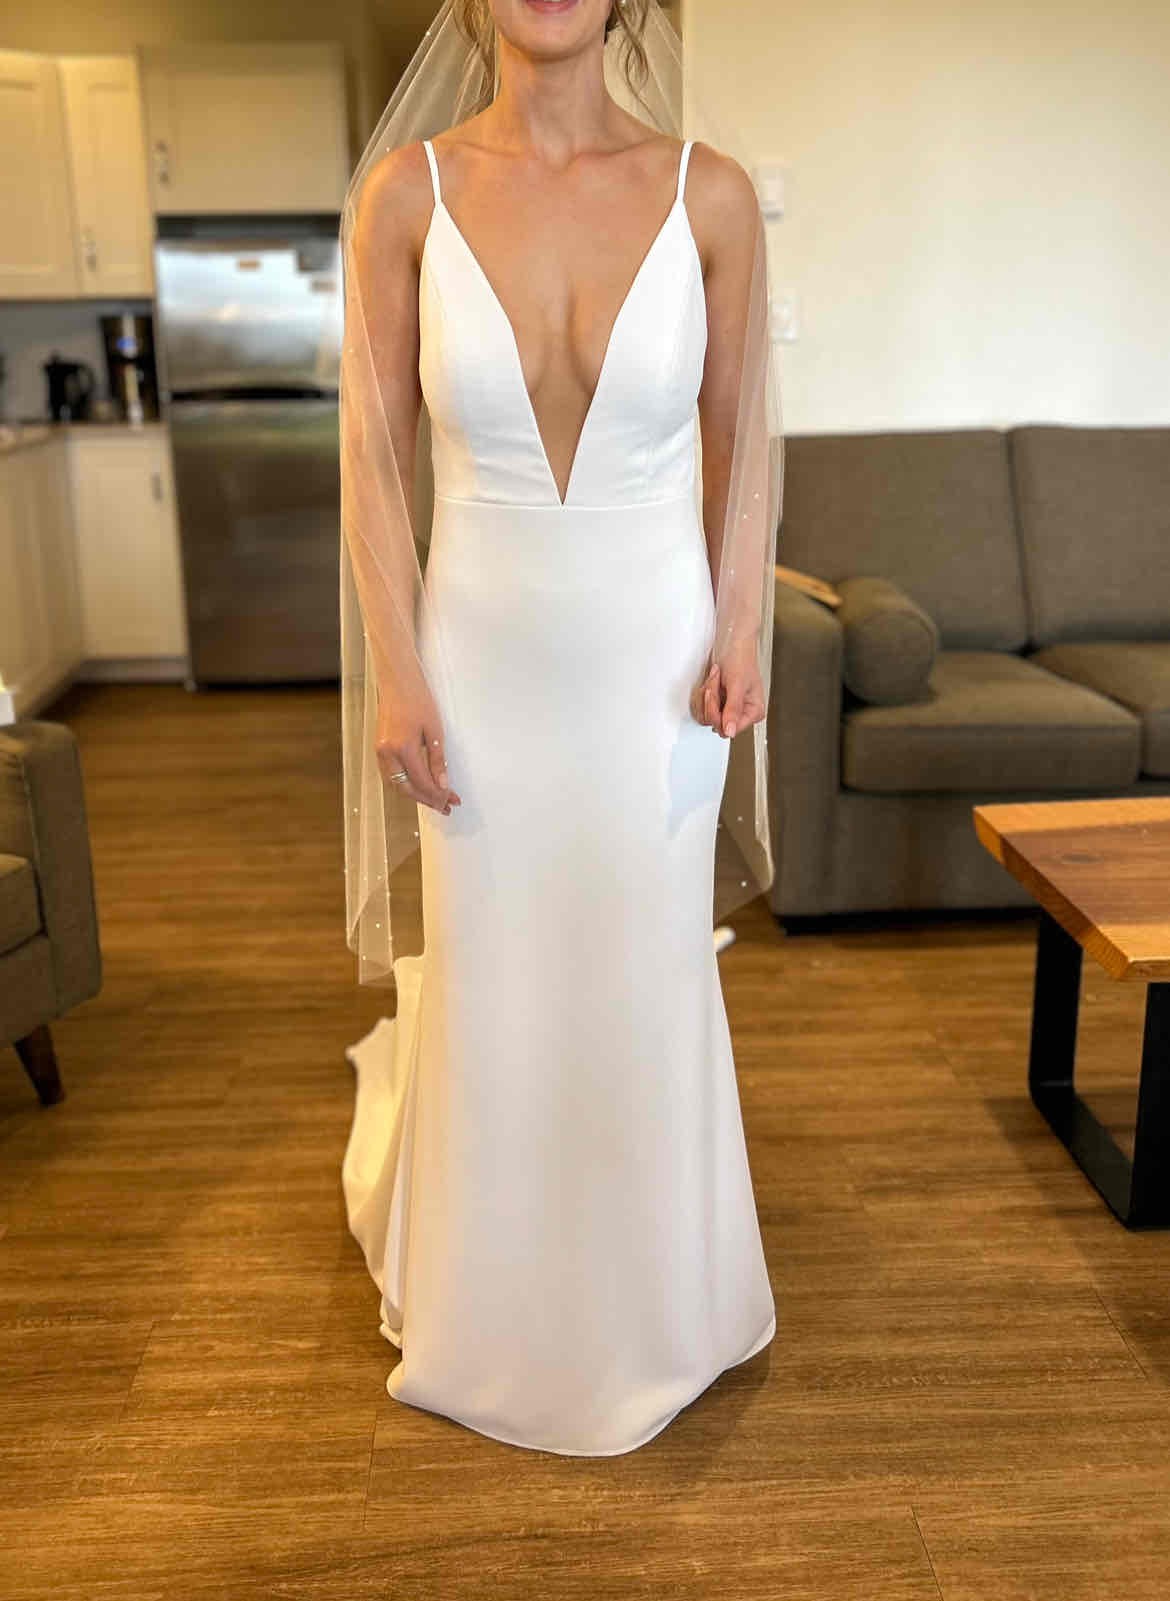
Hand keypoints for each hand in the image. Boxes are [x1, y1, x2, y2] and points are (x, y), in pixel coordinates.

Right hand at [375, 688, 461, 813]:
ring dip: (415, 795)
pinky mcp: (379, 748)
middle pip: (407, 789)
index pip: (422, 782)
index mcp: (403, 748)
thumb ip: (437, 760)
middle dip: (427, 800)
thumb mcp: (435, 730)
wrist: (398, 681)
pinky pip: (390, 775)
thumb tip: (443, 785)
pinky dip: (404, 784)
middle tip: (446, 806)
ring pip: (396, 785)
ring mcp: (380, 751)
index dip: (438, 794)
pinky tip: (418, 786)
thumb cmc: (418, 699)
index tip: (452, 800)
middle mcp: (387, 753)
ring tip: (435, 799)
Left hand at [690, 638, 765, 738]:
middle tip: (715, 681)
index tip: (715, 695)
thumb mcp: (737, 685)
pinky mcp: (718, 703)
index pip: (730, 729)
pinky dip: (703, 692)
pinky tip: (711, 680)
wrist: (732, 642)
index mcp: (754, 712)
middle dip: (712, 701)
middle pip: (716, 723)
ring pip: (707, 716)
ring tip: (715, 677)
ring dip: (707, 694)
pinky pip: (702, 708)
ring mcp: (728, 709)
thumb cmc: (740, 658)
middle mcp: (741, 713)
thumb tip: (731, 732)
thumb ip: (734, 710)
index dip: (718, 715)